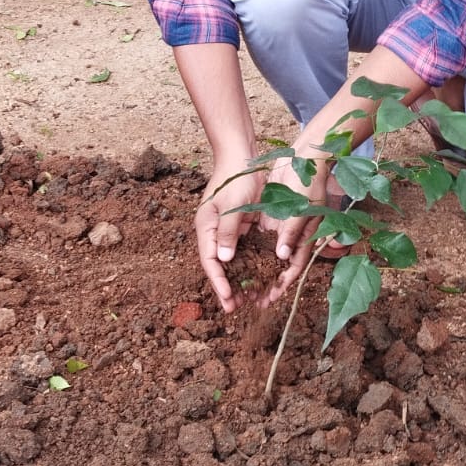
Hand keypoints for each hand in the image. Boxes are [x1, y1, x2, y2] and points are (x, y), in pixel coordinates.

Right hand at [195, 161, 261, 312]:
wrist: (244, 156)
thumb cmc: (236, 177)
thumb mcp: (233, 205)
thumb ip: (228, 232)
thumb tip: (224, 260)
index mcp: (206, 227)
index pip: (210, 260)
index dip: (218, 281)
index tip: (227, 298)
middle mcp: (215, 232)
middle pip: (220, 266)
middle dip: (227, 287)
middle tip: (234, 308)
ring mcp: (229, 230)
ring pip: (234, 261)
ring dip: (240, 280)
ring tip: (247, 300)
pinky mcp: (243, 227)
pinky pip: (247, 251)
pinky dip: (251, 266)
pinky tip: (259, 278)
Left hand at [257, 152, 329, 306]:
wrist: (304, 158)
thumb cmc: (308, 182)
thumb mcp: (301, 208)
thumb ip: (291, 233)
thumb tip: (282, 257)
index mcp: (304, 238)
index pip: (293, 267)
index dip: (283, 284)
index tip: (271, 298)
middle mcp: (291, 236)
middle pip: (278, 266)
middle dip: (267, 284)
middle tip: (253, 301)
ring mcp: (279, 227)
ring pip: (266, 255)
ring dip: (256, 270)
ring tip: (243, 287)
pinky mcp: (269, 217)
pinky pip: (258, 238)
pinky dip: (250, 251)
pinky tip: (237, 261)